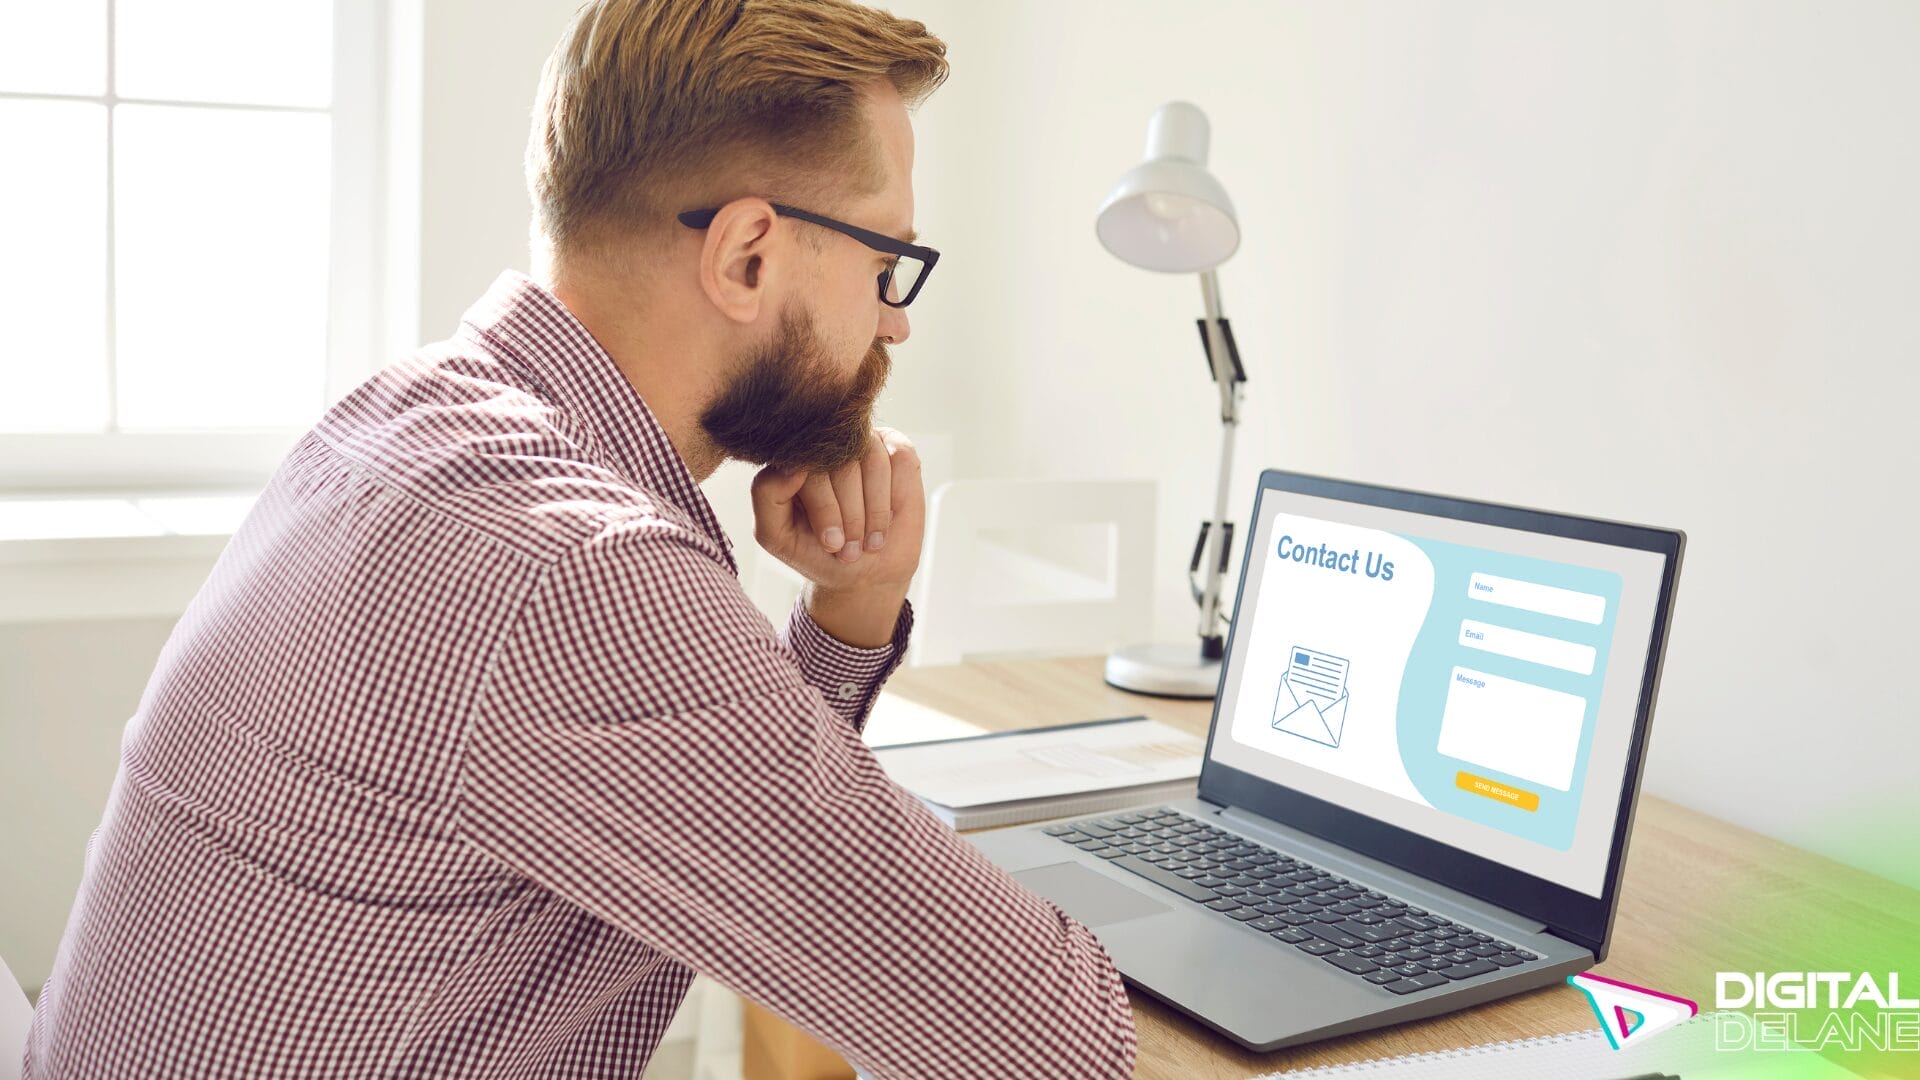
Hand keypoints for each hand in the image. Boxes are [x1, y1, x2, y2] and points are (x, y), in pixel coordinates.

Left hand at [750, 426, 924, 596]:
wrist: (865, 572)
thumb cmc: (817, 551)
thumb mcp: (776, 534)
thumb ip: (766, 494)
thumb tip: (792, 463)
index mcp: (794, 455)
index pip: (806, 462)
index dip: (824, 506)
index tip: (830, 543)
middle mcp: (827, 442)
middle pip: (841, 462)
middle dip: (851, 514)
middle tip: (849, 549)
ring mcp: (862, 441)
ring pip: (871, 459)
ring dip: (873, 510)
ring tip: (867, 541)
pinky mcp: (895, 448)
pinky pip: (898, 459)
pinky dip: (893, 497)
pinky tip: (886, 521)